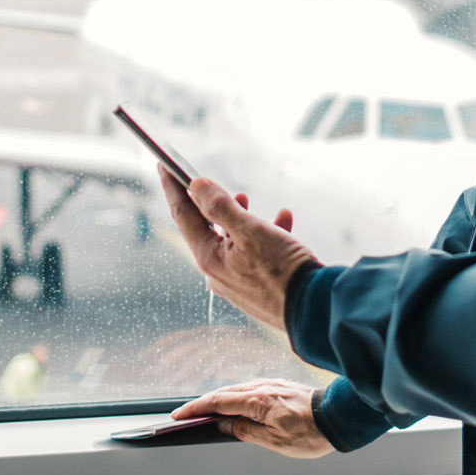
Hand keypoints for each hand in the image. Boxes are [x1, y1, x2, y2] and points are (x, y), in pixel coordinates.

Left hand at [158, 168, 321, 330]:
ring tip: (246, 199)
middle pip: (206, 228)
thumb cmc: (282, 270)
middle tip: (209, 182)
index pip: (182, 215)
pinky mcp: (256, 287)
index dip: (172, 187)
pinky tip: (283, 220)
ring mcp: (236, 282)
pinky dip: (264, 235)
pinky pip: (253, 255)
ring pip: (231, 241)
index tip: (162, 164)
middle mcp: (217, 273)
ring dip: (238, 217)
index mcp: (209, 258)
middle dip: (210, 202)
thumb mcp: (251, 231)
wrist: (313, 309)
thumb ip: (220, 207)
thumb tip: (195, 185)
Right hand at [173, 379, 332, 458]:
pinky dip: (235, 396)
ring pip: (237, 389)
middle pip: (225, 393)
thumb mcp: (274, 442)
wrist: (340, 417)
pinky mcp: (280, 386)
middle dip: (203, 403)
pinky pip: (250, 389)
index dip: (196, 408)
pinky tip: (234, 404)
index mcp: (258, 402)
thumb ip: (245, 431)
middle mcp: (263, 388)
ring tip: (205, 412)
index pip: (218, 403)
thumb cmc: (311, 434)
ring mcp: (272, 384)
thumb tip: (223, 424)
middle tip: (185, 414)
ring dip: (219, 399)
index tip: (179, 415)